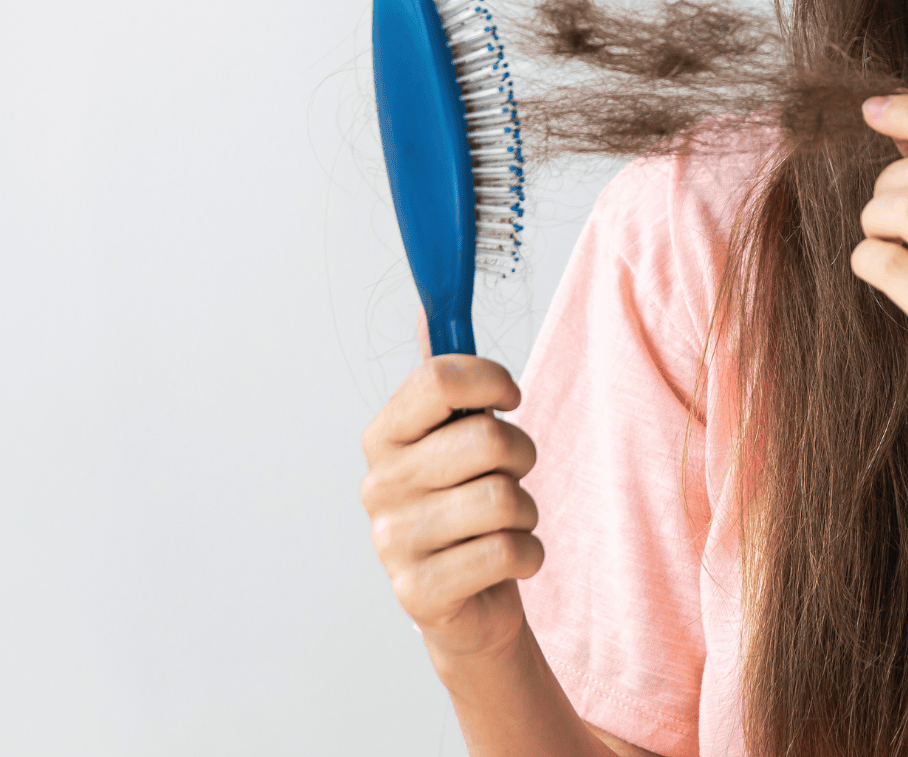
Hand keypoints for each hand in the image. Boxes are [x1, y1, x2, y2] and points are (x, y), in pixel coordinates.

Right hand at [359, 315, 542, 664]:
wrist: (467, 600)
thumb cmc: (466, 504)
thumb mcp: (452, 437)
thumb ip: (444, 380)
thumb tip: (430, 307)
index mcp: (384, 435)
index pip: (438, 379)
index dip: (491, 381)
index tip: (511, 398)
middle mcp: (379, 485)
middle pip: (486, 439)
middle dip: (522, 455)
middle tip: (513, 473)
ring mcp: (393, 542)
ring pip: (503, 498)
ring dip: (527, 511)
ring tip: (509, 522)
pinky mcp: (420, 592)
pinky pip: (507, 552)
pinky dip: (528, 555)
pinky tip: (509, 561)